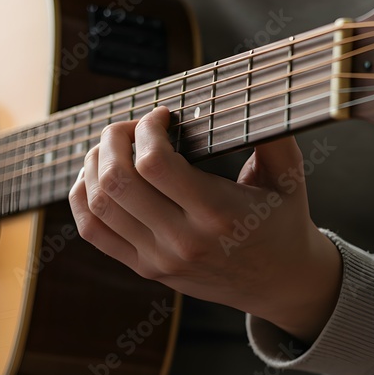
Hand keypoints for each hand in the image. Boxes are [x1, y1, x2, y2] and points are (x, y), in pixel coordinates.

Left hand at [68, 106, 341, 342]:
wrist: (281, 284)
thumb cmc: (283, 220)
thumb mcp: (290, 176)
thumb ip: (273, 133)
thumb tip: (255, 91)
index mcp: (217, 212)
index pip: (154, 164)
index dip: (146, 128)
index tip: (162, 116)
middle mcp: (182, 240)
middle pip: (118, 181)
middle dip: (113, 139)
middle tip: (129, 126)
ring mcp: (159, 258)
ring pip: (99, 204)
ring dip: (95, 163)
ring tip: (112, 145)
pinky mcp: (145, 268)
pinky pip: (94, 232)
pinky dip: (83, 197)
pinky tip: (96, 175)